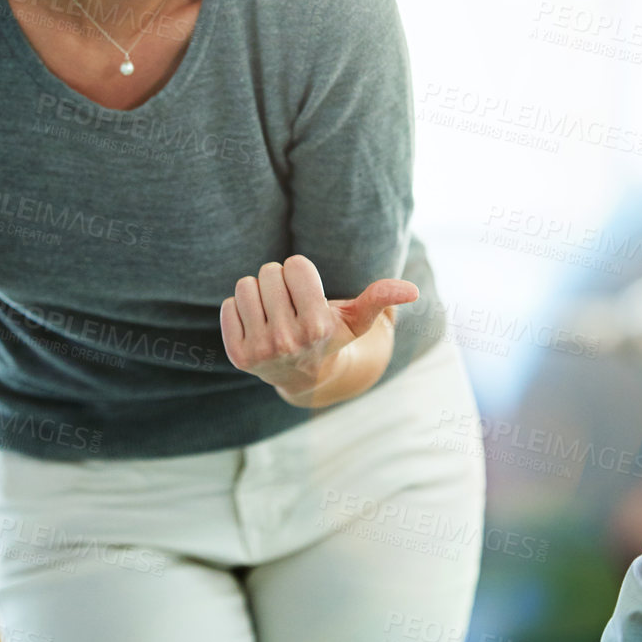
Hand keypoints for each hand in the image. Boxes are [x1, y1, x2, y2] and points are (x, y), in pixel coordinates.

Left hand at [221, 254, 416, 398]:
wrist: (303, 376)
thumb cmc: (330, 335)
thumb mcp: (357, 318)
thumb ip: (380, 297)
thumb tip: (412, 290)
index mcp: (318, 325)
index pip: (294, 264)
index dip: (301, 274)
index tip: (307, 294)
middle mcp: (288, 340)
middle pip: (269, 272)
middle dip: (279, 282)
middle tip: (290, 306)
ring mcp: (261, 350)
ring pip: (246, 285)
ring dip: (259, 294)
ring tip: (274, 314)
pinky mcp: (238, 355)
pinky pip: (229, 305)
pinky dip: (240, 310)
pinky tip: (257, 326)